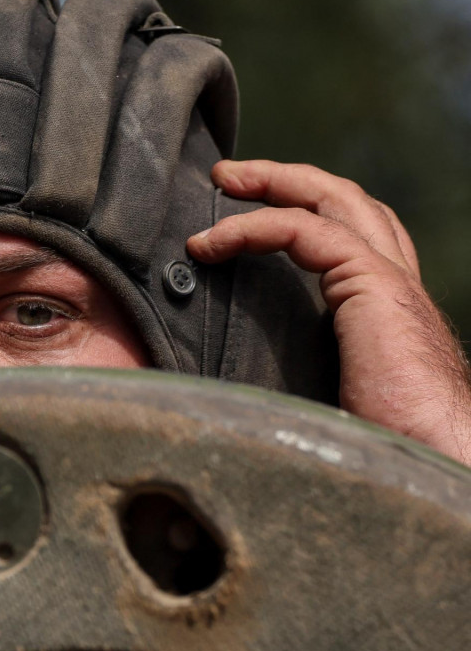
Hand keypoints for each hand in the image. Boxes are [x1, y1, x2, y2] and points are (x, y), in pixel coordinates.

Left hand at [187, 159, 470, 464]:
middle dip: (285, 180)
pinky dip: (255, 225)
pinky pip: (305, 231)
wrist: (438, 474)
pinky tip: (213, 242)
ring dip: (273, 182)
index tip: (237, 222)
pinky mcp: (374, 288)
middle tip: (228, 177)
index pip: (347, 237)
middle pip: (346, 203)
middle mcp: (394, 286)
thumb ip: (293, 377)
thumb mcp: (324, 402)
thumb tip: (231, 399)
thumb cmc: (380, 456)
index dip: (295, 215)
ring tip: (222, 181)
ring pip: (334, 200)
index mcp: (385, 311)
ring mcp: (390, 282)